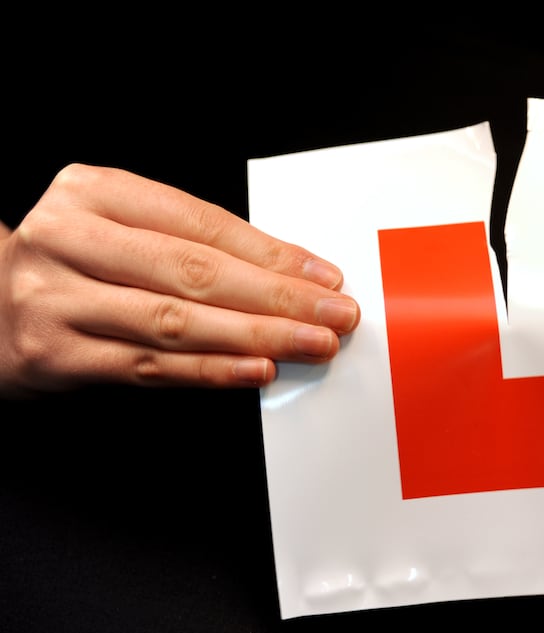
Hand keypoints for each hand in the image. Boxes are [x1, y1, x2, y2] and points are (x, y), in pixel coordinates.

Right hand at [0, 164, 359, 395]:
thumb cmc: (74, 260)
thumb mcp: (122, 226)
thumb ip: (191, 241)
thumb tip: (289, 272)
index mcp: (92, 192)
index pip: (201, 223)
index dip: (272, 254)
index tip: (323, 277)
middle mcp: (67, 240)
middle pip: (193, 272)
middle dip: (277, 299)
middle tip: (332, 316)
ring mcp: (54, 300)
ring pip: (174, 322)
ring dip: (255, 338)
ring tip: (309, 345)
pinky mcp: (54, 356)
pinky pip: (149, 367)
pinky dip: (210, 371)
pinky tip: (256, 370)